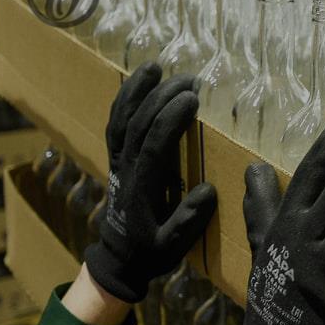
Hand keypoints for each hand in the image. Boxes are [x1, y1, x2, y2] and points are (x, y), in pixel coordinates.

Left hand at [85, 62, 216, 302]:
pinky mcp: (116, 158)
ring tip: (156, 67)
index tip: (192, 99)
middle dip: (162, 97)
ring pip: (122, 118)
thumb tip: (208, 190)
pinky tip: (139, 82)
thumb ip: (189, 220)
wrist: (119, 258)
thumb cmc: (152, 252)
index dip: (171, 119)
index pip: (154, 144)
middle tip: (189, 79)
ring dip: (138, 91)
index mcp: (142, 188)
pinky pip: (115, 123)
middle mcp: (126, 169)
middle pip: (139, 123)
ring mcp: (118, 161)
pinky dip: (124, 99)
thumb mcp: (174, 246)